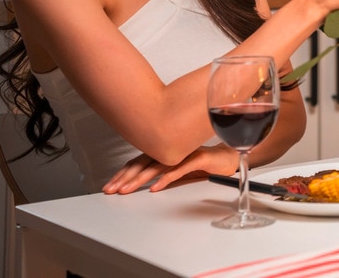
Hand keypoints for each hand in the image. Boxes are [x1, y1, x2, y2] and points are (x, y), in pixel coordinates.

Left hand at [102, 144, 237, 194]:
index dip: (122, 173)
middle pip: (144, 163)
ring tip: (127, 190)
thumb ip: (161, 173)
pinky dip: (165, 179)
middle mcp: (172, 148)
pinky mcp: (198, 158)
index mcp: (165, 150)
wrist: (229, 158)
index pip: (138, 161)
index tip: (110, 186)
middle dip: (125, 177)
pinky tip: (155, 188)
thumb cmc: (203, 163)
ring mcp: (184, 152)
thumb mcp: (177, 169)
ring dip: (139, 179)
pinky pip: (178, 169)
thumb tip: (141, 184)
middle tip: (112, 190)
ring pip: (157, 166)